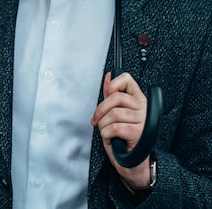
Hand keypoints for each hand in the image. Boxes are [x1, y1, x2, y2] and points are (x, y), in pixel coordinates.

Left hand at [91, 71, 150, 187]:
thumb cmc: (125, 139)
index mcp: (139, 100)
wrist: (134, 165)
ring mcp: (143, 121)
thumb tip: (108, 76)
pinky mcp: (139, 134)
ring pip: (113, 114)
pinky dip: (107, 134)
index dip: (114, 84)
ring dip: (103, 125)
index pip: (127, 79)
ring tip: (107, 132)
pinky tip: (111, 139)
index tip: (107, 94)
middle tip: (97, 120)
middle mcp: (144, 108)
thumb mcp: (117, 114)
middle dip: (101, 110)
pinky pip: (114, 128)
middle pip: (116, 97)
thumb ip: (112, 95)